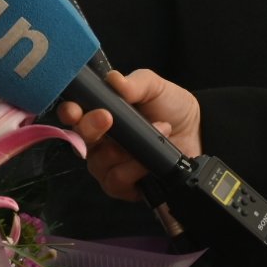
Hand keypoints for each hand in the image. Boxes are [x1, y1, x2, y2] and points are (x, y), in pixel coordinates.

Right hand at [58, 69, 202, 200]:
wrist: (198, 133)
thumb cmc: (170, 107)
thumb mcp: (155, 88)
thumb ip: (135, 83)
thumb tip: (113, 79)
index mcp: (99, 114)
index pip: (72, 115)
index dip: (68, 113)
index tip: (75, 109)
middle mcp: (99, 142)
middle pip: (79, 141)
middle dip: (90, 128)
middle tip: (107, 117)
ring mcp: (108, 166)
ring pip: (97, 164)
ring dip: (126, 150)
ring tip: (156, 132)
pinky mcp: (122, 187)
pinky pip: (116, 181)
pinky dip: (134, 169)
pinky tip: (150, 159)